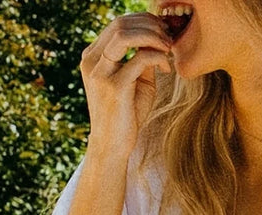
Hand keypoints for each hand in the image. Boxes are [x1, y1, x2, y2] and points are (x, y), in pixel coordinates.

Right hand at [80, 14, 173, 159]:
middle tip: (169, 37)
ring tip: (168, 47)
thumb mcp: (135, 83)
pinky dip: (157, 57)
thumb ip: (142, 61)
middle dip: (149, 25)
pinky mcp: (114, 86)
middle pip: (120, 23)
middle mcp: (92, 60)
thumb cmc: (126, 116)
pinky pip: (139, 59)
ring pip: (124, 34)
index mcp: (93, 56)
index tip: (163, 31)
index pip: (117, 24)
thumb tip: (159, 42)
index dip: (142, 21)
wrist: (112, 147)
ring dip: (152, 36)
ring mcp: (100, 72)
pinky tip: (166, 68)